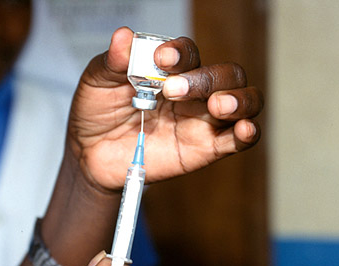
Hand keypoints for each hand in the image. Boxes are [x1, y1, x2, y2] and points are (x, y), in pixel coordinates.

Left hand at [67, 26, 263, 191]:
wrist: (91, 155)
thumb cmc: (97, 113)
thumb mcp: (97, 82)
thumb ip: (112, 61)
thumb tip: (124, 36)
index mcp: (170, 70)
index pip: (189, 53)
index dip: (180, 53)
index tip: (162, 59)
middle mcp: (193, 92)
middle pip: (224, 74)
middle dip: (205, 79)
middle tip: (173, 91)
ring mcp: (202, 120)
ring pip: (244, 101)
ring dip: (239, 100)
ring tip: (217, 106)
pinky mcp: (206, 149)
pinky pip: (237, 140)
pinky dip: (248, 133)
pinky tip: (242, 129)